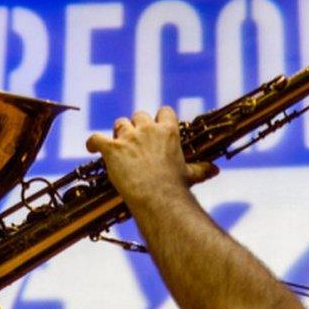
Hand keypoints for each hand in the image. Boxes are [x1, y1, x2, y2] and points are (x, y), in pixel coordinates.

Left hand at [85, 107, 217, 201]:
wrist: (157, 196)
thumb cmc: (176, 187)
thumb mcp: (191, 175)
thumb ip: (201, 169)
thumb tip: (216, 170)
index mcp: (168, 132)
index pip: (164, 112)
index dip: (160, 118)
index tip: (158, 126)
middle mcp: (148, 129)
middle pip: (139, 115)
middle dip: (137, 125)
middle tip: (136, 138)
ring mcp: (128, 138)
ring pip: (120, 123)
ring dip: (118, 132)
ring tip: (118, 144)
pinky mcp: (111, 149)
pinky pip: (96, 138)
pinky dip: (93, 143)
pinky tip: (92, 148)